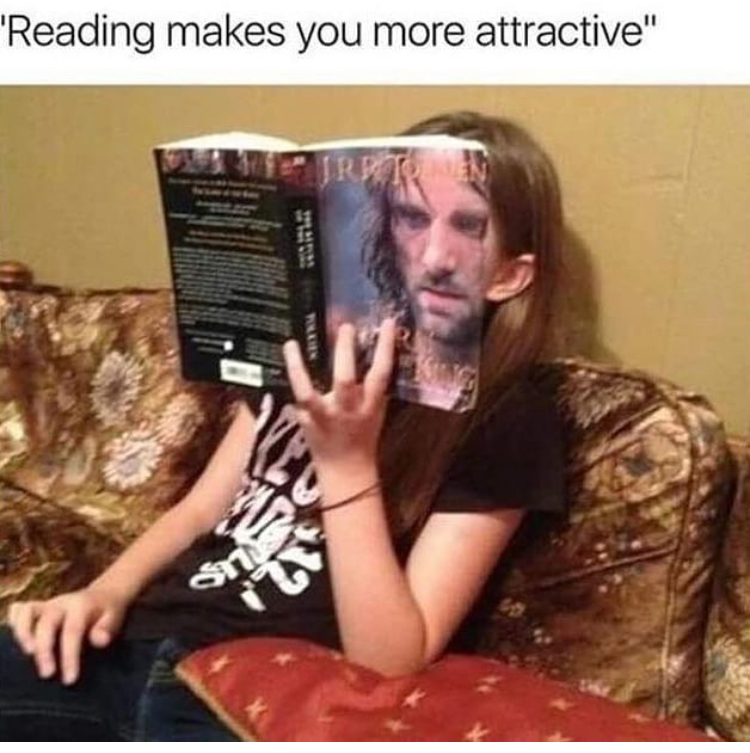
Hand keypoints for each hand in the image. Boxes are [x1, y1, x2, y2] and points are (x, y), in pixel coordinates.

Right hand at [7, 585, 126, 684]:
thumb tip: (99, 641)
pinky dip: (14, 623)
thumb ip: (107, 629)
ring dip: (23, 633)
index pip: (72, 631)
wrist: (104, 594)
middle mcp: (61, 603)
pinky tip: (15, 642)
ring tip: (26, 656)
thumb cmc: (108, 612)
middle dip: (44, 650)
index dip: (69, 657)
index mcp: (82, 606)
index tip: (69, 680)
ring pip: (27, 612)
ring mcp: (48, 604)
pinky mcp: (38, 608)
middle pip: (47, 623)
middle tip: (47, 675)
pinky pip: (19, 609)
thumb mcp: (115, 618)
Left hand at [282, 319, 396, 467]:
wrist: (346, 470)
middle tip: (345, 327)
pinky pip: (294, 399)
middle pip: (344, 380)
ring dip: (298, 368)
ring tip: (292, 343)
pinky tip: (283, 360)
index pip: (381, 373)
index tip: (386, 323)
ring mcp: (322, 418)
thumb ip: (374, 386)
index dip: (385, 347)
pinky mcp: (305, 422)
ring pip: (308, 393)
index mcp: (370, 405)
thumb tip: (373, 348)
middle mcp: (347, 411)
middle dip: (345, 352)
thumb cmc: (364, 435)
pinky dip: (289, 381)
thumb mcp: (376, 410)